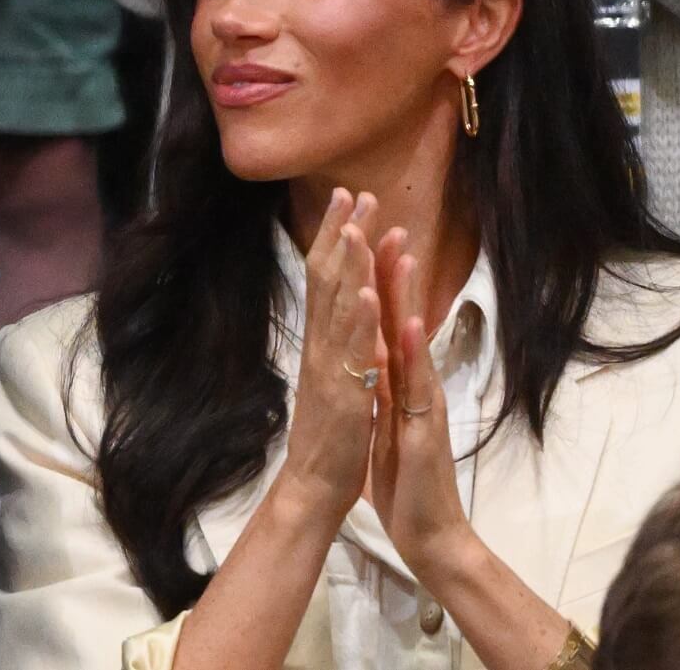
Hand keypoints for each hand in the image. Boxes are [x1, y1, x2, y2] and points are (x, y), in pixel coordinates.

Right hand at [278, 190, 383, 529]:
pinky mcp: (344, 395)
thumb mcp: (337, 375)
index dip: (337, 237)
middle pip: (328, 280)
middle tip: (351, 192)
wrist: (315, 487)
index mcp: (324, 342)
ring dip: (347, 265)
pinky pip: (351, 353)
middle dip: (341, 234)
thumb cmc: (332, 433)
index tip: (347, 199)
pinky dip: (357, 320)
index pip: (327, 278)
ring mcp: (330, 369)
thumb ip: (343, 341)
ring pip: (336, 308)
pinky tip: (364, 291)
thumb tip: (353, 303)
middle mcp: (321, 348)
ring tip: (355, 225)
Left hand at [370, 253, 476, 584]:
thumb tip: (378, 354)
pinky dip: (415, 354)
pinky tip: (413, 324)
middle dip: (395, 269)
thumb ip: (389, 385)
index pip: (391, 321)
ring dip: (407, 297)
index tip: (372, 235)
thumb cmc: (410, 478)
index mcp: (403, 380)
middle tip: (390, 221)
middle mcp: (418, 383)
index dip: (381, 279)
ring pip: (415, 342)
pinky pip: (418, 388)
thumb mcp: (392, 421)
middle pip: (405, 318)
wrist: (431, 532)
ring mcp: (424, 403)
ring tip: (401, 253)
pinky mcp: (424, 429)